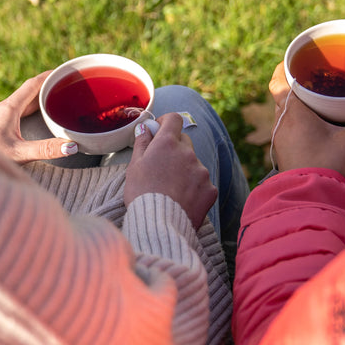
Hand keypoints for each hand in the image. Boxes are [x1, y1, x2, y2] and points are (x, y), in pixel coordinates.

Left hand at [0, 72, 78, 163]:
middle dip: (46, 90)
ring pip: (19, 105)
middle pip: (27, 94)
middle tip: (64, 88)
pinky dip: (26, 113)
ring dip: (35, 102)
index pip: (31, 85)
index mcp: (8, 109)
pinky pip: (12, 115)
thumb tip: (72, 146)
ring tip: (52, 105)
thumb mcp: (19, 154)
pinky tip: (30, 125)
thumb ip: (46, 149)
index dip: (48, 76)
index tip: (63, 71)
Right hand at [124, 113, 217, 228]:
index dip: (166, 122)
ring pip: (194, 163)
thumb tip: (146, 127)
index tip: (160, 131)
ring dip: (185, 169)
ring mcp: (202, 171)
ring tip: (170, 189)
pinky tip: (182, 199)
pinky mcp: (210, 188)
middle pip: (184, 142)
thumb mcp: (134, 166)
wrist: (159, 225)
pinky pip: (203, 182)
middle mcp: (188, 153)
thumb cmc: (141, 194)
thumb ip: (142, 143)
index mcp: (167, 143)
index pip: (174, 119)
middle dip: (174, 148)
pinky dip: (194, 187)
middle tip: (162, 166)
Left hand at [269, 62, 344, 178]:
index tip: (293, 59)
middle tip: (309, 74)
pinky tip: (308, 120)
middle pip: (279, 93)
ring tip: (310, 94)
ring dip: (291, 100)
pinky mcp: (282, 148)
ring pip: (280, 109)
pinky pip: (283, 124)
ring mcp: (279, 136)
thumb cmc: (325, 166)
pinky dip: (292, 116)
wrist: (310, 195)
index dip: (283, 68)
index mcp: (293, 111)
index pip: (278, 81)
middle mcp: (281, 121)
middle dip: (291, 82)